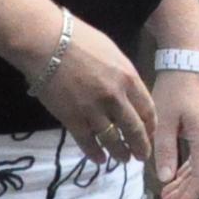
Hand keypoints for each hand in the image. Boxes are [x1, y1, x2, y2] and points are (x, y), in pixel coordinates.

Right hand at [31, 18, 156, 167]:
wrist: (47, 43)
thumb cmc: (79, 39)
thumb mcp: (112, 52)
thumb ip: (123, 74)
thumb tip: (128, 91)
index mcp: (128, 78)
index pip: (147, 109)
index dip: (151, 126)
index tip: (151, 133)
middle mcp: (115, 98)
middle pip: (134, 129)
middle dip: (141, 146)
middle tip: (143, 156)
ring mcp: (94, 111)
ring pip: (113, 140)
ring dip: (121, 153)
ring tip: (124, 159)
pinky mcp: (73, 120)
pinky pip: (88, 143)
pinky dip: (95, 154)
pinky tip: (100, 159)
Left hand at [152, 71, 198, 198]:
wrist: (187, 63)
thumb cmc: (175, 90)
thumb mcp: (164, 120)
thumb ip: (165, 150)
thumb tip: (166, 178)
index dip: (190, 194)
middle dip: (185, 192)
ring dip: (184, 181)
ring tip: (167, 195)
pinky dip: (187, 168)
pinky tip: (174, 176)